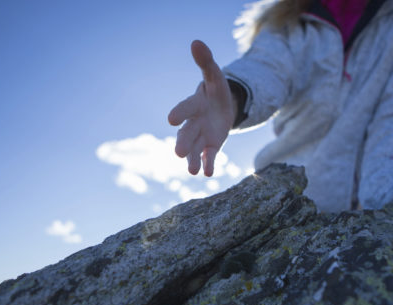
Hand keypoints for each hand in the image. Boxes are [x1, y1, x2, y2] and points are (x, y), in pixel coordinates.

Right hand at [168, 40, 235, 176]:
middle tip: (177, 154)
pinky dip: (207, 164)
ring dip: (192, 160)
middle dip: (183, 142)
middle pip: (187, 133)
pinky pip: (208, 157)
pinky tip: (207, 174)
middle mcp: (193, 122)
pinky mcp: (210, 147)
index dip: (180, 113)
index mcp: (194, 104)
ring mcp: (201, 136)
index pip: (186, 108)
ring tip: (192, 171)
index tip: (171, 120)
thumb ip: (206, 62)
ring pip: (194, 149)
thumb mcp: (215, 76)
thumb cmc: (215, 91)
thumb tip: (196, 42)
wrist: (221, 107)